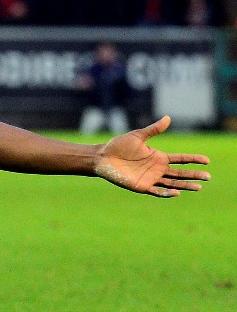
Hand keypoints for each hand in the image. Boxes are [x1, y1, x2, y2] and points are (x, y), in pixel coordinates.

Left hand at [95, 116, 209, 196]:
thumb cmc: (119, 145)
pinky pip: (157, 191)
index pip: (181, 159)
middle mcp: (157, 169)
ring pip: (172, 183)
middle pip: (180, 173)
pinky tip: (177, 192)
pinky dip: (167, 193)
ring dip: (185, 185)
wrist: (102, 157)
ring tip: (199, 187)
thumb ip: (154, 129)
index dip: (194, 159)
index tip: (207, 160)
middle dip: (194, 175)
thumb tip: (168, 118)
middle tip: (208, 177)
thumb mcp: (138, 136)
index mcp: (158, 157)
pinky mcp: (141, 186)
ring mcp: (150, 178)